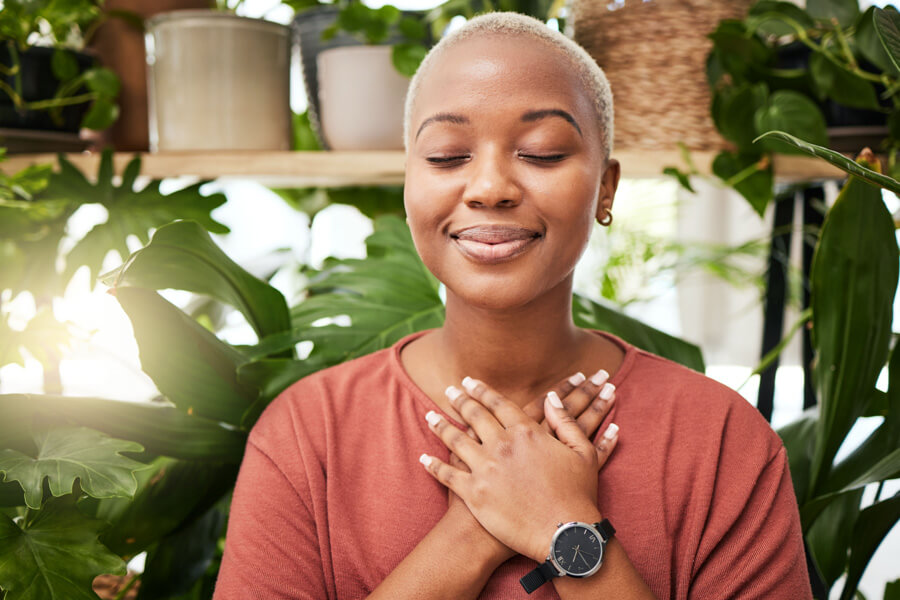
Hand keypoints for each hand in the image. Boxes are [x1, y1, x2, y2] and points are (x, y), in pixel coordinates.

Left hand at [421, 377, 618, 562]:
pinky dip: (433, 466)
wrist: (564, 534)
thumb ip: (566, 422)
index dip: (483, 391)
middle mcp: (501, 445)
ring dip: (441, 426)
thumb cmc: (577, 495)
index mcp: (526, 432)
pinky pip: (447, 474)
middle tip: (450, 391)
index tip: (470, 382)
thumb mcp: (582, 452)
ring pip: (455, 440)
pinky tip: (424, 459)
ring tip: (430, 416)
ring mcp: (484, 468)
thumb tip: (553, 399)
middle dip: (461, 400)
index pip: (499, 404)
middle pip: (475, 416)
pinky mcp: (473, 493)